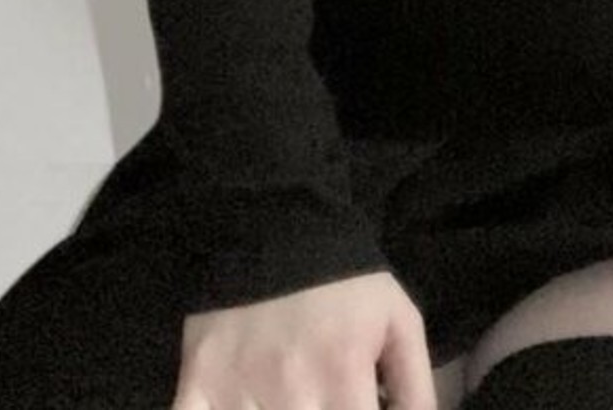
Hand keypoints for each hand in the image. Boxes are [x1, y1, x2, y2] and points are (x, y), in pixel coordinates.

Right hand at [171, 269, 438, 408]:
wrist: (271, 222)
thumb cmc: (343, 282)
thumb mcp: (397, 322)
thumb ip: (416, 391)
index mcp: (343, 375)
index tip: (355, 408)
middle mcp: (292, 392)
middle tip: (323, 401)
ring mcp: (238, 392)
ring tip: (292, 399)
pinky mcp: (197, 385)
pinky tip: (242, 407)